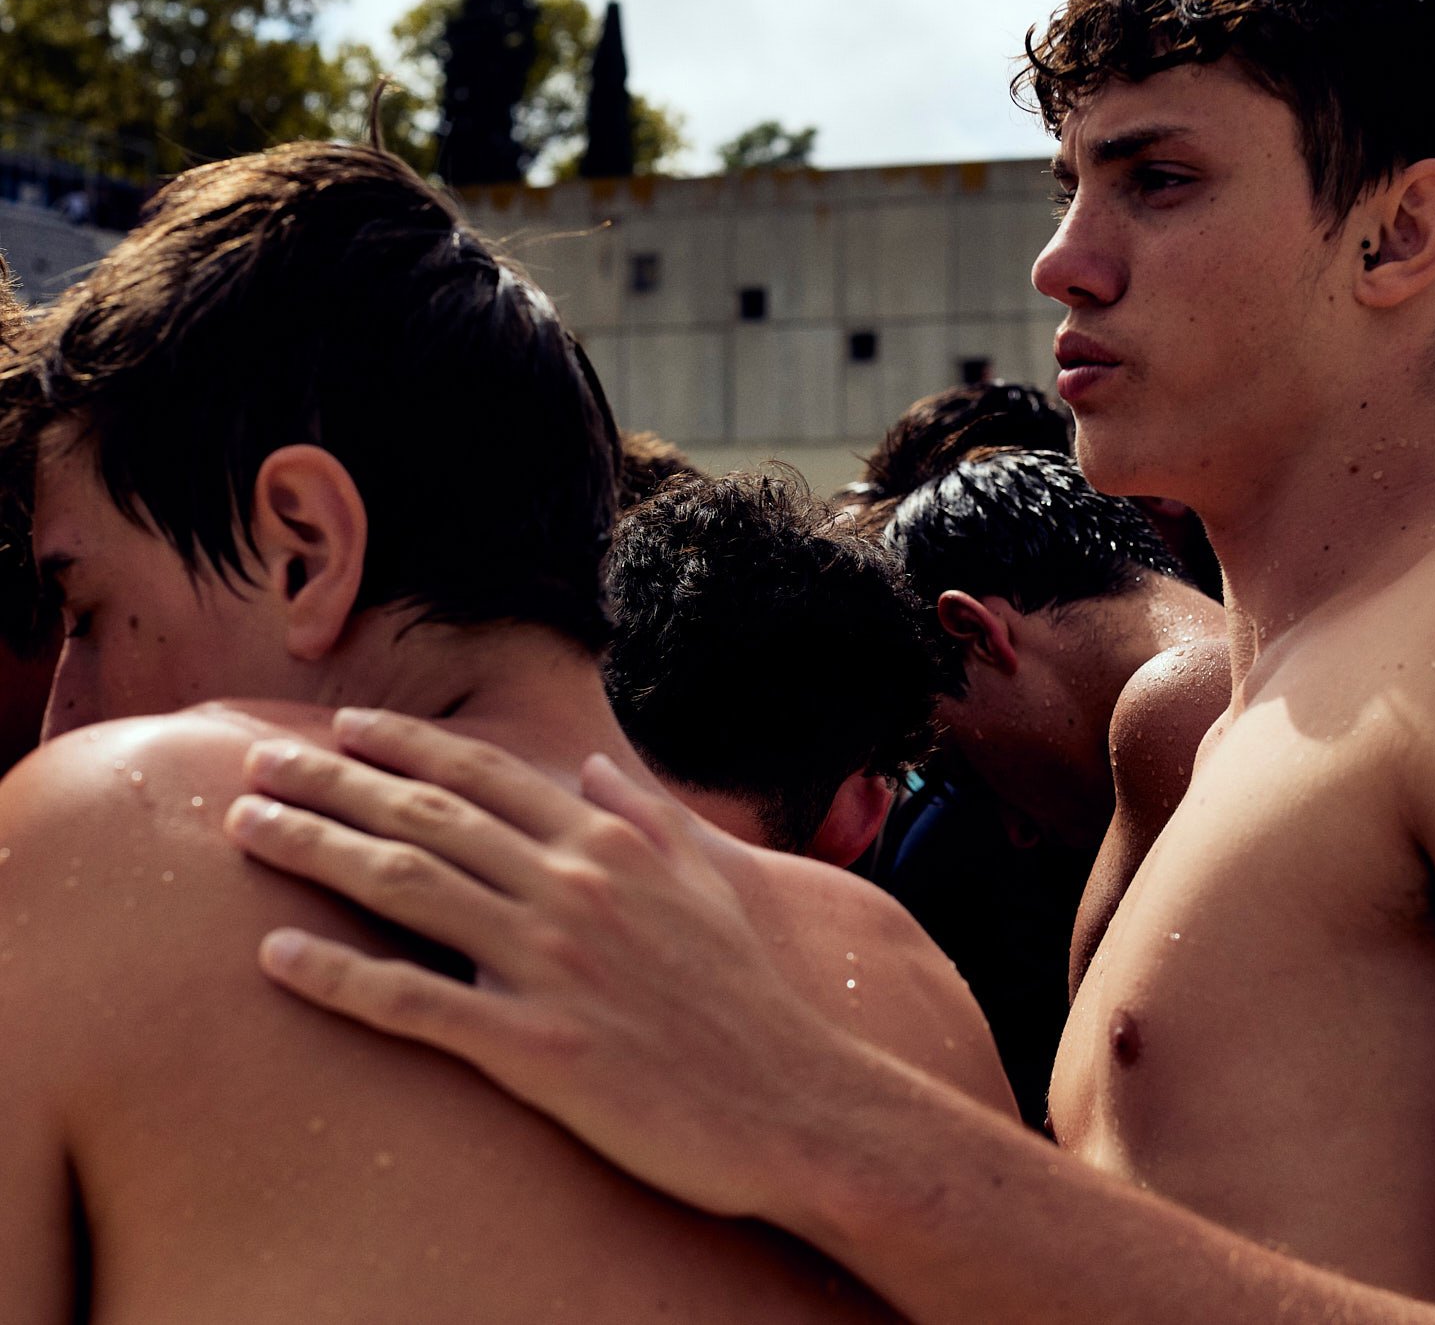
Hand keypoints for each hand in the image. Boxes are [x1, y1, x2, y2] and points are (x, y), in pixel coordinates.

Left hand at [226, 708, 841, 1222]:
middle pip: (426, 815)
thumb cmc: (752, 995)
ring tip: (244, 825)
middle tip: (258, 762)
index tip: (343, 727)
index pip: (486, 772)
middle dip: (332, 781)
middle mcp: (573, 887)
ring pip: (406, 887)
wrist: (795, 1102)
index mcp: (612, 843)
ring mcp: (551, 965)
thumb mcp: (715, 881)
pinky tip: (275, 956)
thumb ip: (651, 815)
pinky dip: (339, 977)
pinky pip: (415, 1003)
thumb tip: (597, 764)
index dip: (406, 744)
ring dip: (315, 850)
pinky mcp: (536, 1048)